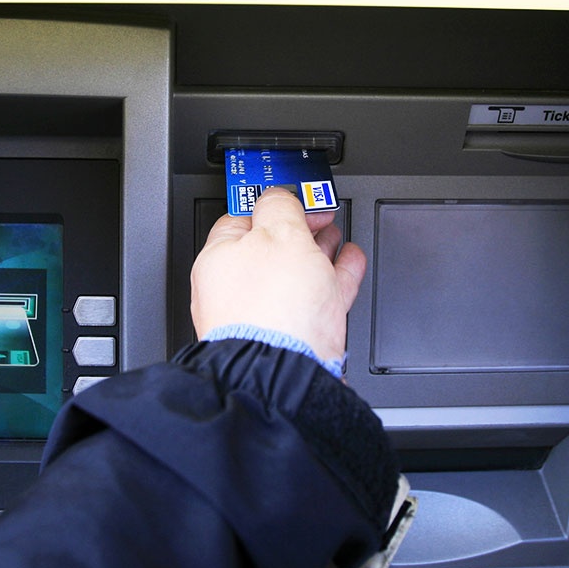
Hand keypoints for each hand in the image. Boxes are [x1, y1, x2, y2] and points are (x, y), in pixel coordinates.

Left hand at [190, 187, 367, 363]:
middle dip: (299, 229)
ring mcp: (265, 316)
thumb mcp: (280, 234)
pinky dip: (336, 276)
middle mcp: (236, 291)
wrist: (286, 372)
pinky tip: (350, 263)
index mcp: (219, 261)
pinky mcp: (294, 336)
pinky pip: (317, 298)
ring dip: (320, 251)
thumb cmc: (271, 308)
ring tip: (337, 236)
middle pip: (271, 248)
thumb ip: (280, 208)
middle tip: (320, 215)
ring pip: (297, 273)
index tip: (293, 195)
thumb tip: (279, 197)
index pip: (241, 218)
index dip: (271, 203)